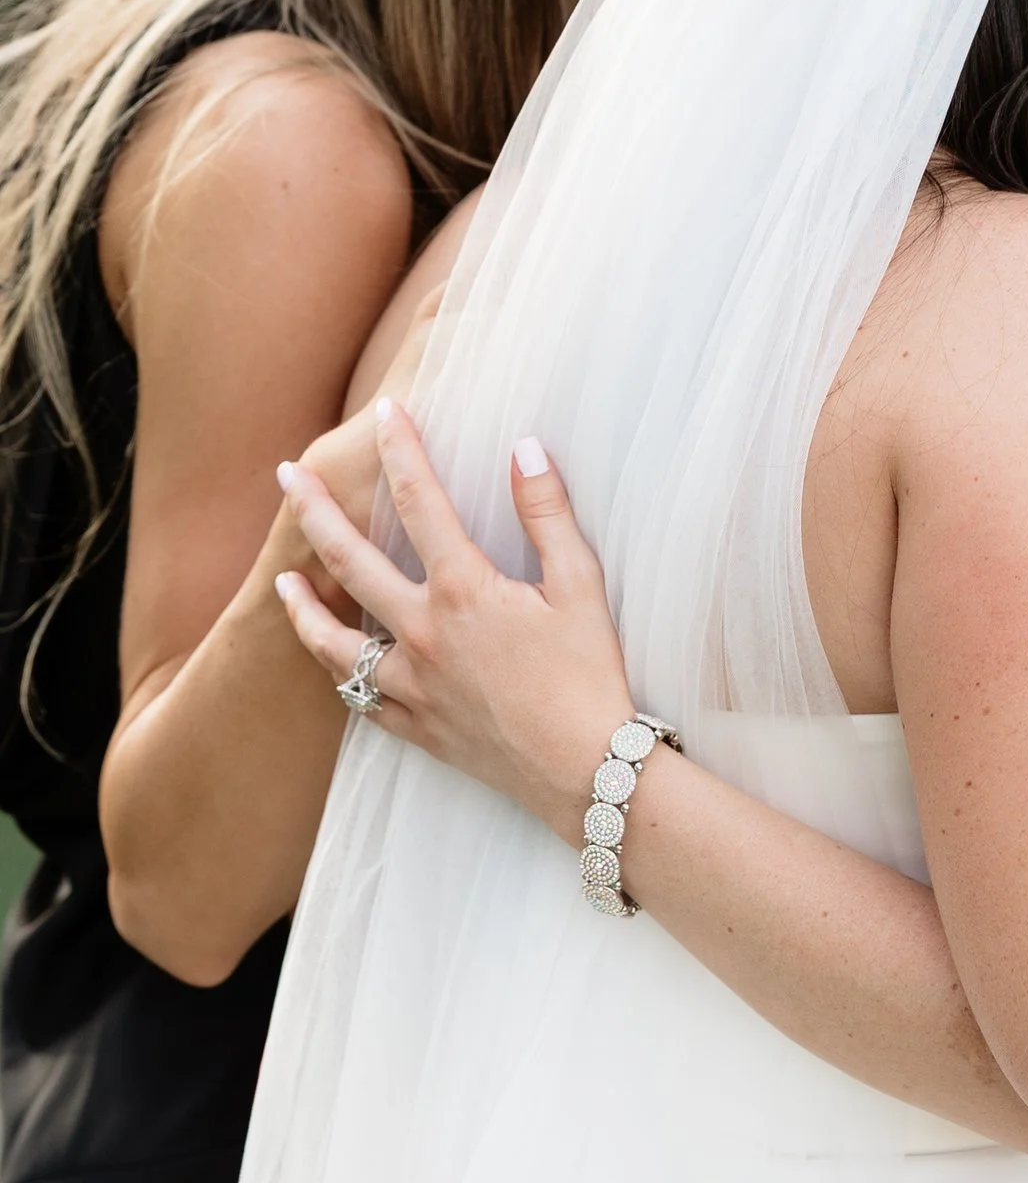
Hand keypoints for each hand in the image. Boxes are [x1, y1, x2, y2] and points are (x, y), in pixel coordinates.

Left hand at [272, 402, 635, 841]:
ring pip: (331, 639)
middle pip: (350, 560)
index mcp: (464, 590)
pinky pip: (356, 697)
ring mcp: (409, 684)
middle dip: (314, 511)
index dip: (403, 450)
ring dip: (303, 604)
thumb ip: (548, 514)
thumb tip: (526, 450)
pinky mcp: (413, 725)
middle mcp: (421, 632)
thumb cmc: (590, 676)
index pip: (423, 501)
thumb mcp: (581, 587)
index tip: (385, 412)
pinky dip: (338, 671)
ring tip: (283, 578)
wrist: (582, 770)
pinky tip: (331, 658)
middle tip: (286, 476)